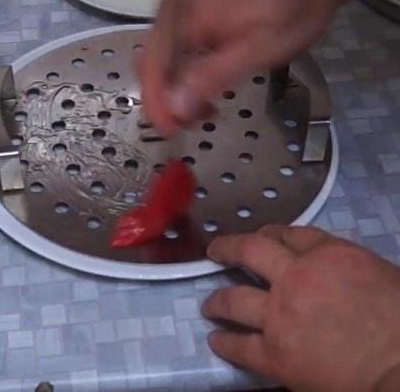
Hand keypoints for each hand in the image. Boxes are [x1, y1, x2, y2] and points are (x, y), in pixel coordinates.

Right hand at [138, 0, 336, 135]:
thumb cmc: (295, 5)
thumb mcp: (259, 49)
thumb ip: (213, 76)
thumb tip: (176, 106)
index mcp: (186, 15)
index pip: (153, 68)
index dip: (157, 104)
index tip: (170, 130)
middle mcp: (176, 5)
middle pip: (152, 61)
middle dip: (165, 98)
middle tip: (189, 123)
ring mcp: (183, 1)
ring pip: (162, 53)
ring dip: (174, 85)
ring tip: (202, 107)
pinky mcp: (194, 2)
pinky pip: (175, 40)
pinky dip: (183, 66)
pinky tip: (203, 79)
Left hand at [203, 225, 399, 391]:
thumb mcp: (379, 274)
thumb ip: (344, 268)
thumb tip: (331, 273)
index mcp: (328, 255)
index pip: (290, 235)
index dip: (272, 234)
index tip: (263, 237)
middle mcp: (295, 278)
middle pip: (250, 251)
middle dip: (228, 248)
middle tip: (215, 252)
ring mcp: (279, 315)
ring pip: (233, 299)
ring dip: (217, 301)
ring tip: (208, 305)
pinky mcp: (274, 353)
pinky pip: (240, 346)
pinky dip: (225, 343)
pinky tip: (216, 340)